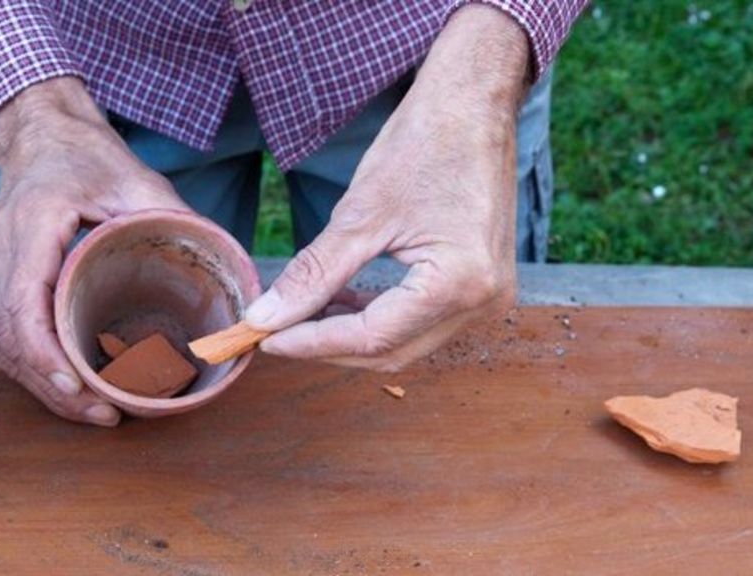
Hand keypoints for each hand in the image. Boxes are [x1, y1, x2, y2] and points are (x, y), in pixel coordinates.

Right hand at [0, 77, 189, 423]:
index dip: (47, 360)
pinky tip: (74, 387)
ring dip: (47, 387)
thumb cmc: (85, 157)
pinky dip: (39, 368)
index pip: (23, 310)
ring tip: (96, 411)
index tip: (80, 392)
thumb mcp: (136, 181)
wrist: (41, 137)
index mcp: (30, 228)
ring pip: (6, 348)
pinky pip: (9, 338)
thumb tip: (224, 264)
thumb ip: (174, 219)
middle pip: (12, 343)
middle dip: (56, 390)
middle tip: (105, 416)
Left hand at [245, 5, 529, 369]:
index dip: (311, 343)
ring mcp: (488, 298)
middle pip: (390, 351)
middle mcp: (483, 303)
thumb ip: (312, 274)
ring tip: (302, 312)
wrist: (474, 105)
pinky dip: (379, 317)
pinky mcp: (482, 287)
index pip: (371, 337)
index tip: (263, 337)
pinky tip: (341, 301)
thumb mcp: (359, 213)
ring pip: (405, 343)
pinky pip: (422, 321)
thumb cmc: (424, 144)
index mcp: (459, 284)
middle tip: (276, 330)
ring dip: (352, 334)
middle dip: (328, 345)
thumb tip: (265, 316)